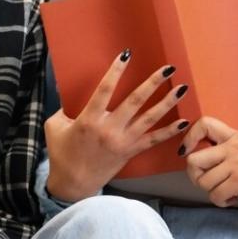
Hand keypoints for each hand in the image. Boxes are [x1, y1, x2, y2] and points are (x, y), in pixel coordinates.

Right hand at [44, 51, 188, 201]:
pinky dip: (169, 131)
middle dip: (153, 83)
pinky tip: (183, 121)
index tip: (126, 55)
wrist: (73, 183)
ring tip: (182, 88)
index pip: (104, 90)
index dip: (115, 71)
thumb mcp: (53, 127)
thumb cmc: (61, 154)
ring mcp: (123, 141)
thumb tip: (67, 94)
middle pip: (135, 101)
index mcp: (89, 120)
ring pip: (150, 118)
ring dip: (167, 102)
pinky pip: (154, 140)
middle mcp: (109, 129)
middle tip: (167, 69)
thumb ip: (63, 109)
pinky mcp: (131, 151)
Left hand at [180, 116, 237, 212]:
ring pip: (203, 181)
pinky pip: (215, 195)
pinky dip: (222, 201)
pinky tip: (235, 197)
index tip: (188, 152)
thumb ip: (223, 150)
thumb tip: (191, 155)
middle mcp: (235, 146)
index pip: (204, 123)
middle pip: (193, 160)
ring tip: (229, 190)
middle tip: (211, 183)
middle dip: (196, 177)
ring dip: (213, 192)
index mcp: (235, 137)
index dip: (189, 138)